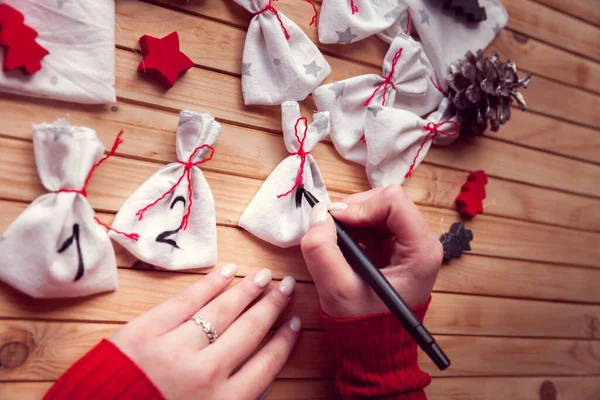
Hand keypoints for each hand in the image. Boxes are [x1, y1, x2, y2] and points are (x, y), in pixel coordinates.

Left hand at [110, 265, 299, 399]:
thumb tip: (254, 379)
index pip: (266, 364)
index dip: (284, 340)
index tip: (294, 321)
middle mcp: (207, 373)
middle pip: (251, 331)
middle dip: (272, 306)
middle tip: (287, 286)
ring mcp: (177, 348)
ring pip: (224, 311)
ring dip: (248, 291)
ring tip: (264, 276)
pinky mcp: (147, 330)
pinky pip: (187, 301)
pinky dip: (211, 284)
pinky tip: (228, 272)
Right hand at [301, 186, 442, 317]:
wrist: (373, 345)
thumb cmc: (362, 322)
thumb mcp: (337, 291)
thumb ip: (323, 251)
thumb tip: (318, 215)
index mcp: (421, 251)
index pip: (393, 202)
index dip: (359, 206)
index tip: (334, 221)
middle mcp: (421, 241)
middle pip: (385, 200)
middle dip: (353, 210)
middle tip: (329, 229)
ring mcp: (410, 241)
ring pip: (377, 207)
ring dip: (351, 218)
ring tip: (335, 241)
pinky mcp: (395, 244)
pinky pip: (372, 220)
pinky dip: (352, 226)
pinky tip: (343, 246)